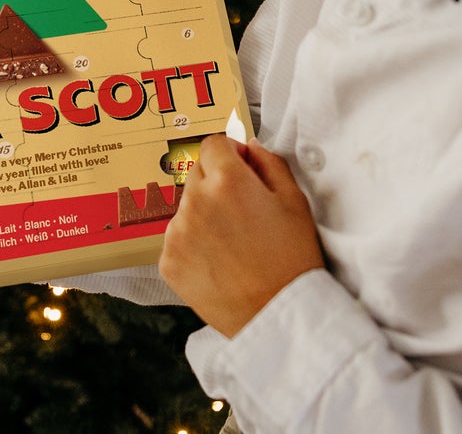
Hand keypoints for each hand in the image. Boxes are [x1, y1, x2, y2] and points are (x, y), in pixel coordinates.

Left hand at [159, 134, 323, 336]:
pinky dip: (193, 243)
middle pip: (198, 172)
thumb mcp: (294, 201)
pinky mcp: (167, 260)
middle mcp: (195, 201)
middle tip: (243, 213)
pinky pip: (177, 237)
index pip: (214, 144)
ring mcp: (177, 232)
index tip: (243, 170)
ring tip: (233, 243)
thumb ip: (269, 162)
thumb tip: (248, 146)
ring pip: (187, 206)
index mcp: (227, 180)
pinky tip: (219, 261)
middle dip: (217, 183)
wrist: (278, 317)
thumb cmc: (292, 259)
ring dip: (204, 213)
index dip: (231, 153)